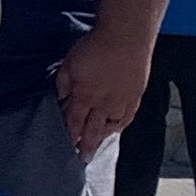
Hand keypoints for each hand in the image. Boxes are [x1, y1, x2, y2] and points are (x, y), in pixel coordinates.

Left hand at [56, 22, 151, 156]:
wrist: (125, 36)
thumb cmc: (95, 45)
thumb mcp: (69, 63)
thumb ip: (63, 83)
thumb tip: (61, 97)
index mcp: (84, 96)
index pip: (74, 122)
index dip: (70, 135)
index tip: (67, 145)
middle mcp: (102, 104)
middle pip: (92, 130)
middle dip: (85, 146)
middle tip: (83, 158)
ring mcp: (121, 101)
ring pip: (111, 126)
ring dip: (102, 136)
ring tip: (97, 143)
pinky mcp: (135, 95)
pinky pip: (127, 117)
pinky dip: (120, 125)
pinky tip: (116, 128)